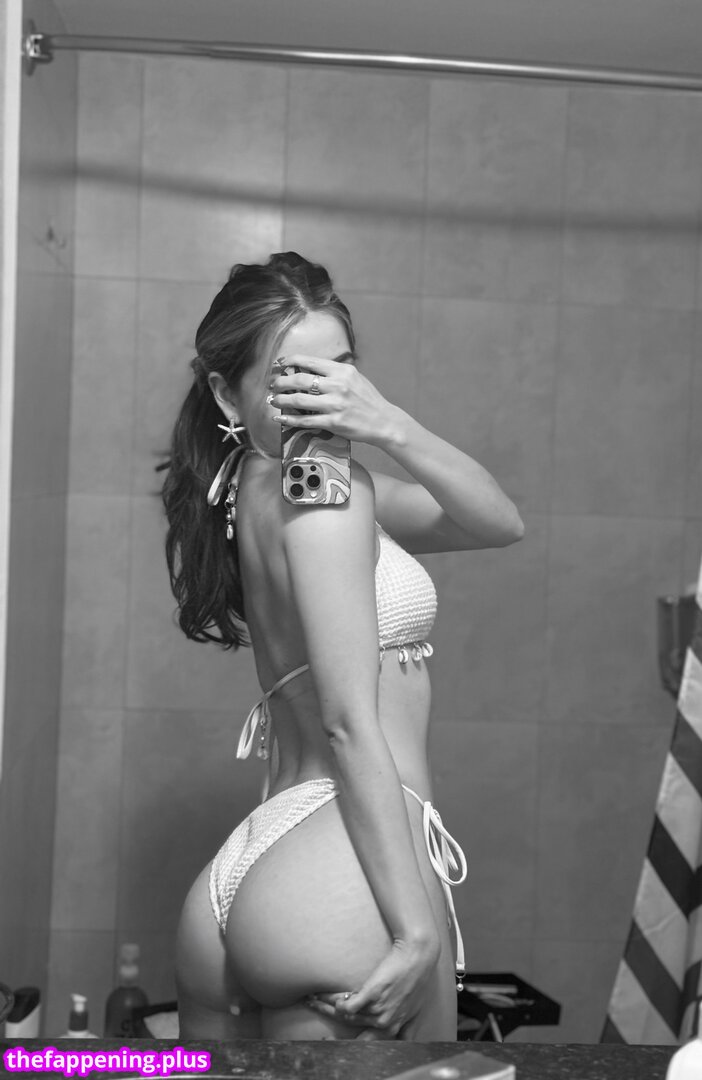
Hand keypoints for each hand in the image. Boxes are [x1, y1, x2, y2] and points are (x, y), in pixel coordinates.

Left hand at [269, 354, 399, 446]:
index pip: (311, 362)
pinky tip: (281, 417)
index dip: (291, 361)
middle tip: (274, 384)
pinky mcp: (334, 422)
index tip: (280, 363)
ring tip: (273, 400)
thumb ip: (335, 373)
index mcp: (343, 371)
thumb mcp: (355, 378)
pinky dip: (290, 419)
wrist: (384, 421)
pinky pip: (306, 420)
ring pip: (299, 399)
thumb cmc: (368, 400)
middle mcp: (338, 385)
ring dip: (282, 399)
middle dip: (282, 381)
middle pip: (301, 379)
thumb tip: (310, 370)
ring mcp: (335, 404)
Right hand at [303, 936, 439, 1038]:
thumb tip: (403, 1041)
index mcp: (393, 1029)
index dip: (349, 1046)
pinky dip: (333, 1001)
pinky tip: (324, 995)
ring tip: (313, 999)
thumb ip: (407, 1029)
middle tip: (319, 1030)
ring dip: (326, 1007)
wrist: (418, 954)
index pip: (367, 1045)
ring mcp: (377, 1009)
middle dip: (332, 1032)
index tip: (332, 1042)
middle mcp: (384, 1024)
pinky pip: (346, 1005)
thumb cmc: (419, 979)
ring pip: (345, 1015)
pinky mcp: (371, 993)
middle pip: (351, 1030)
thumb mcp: (416, 1010)